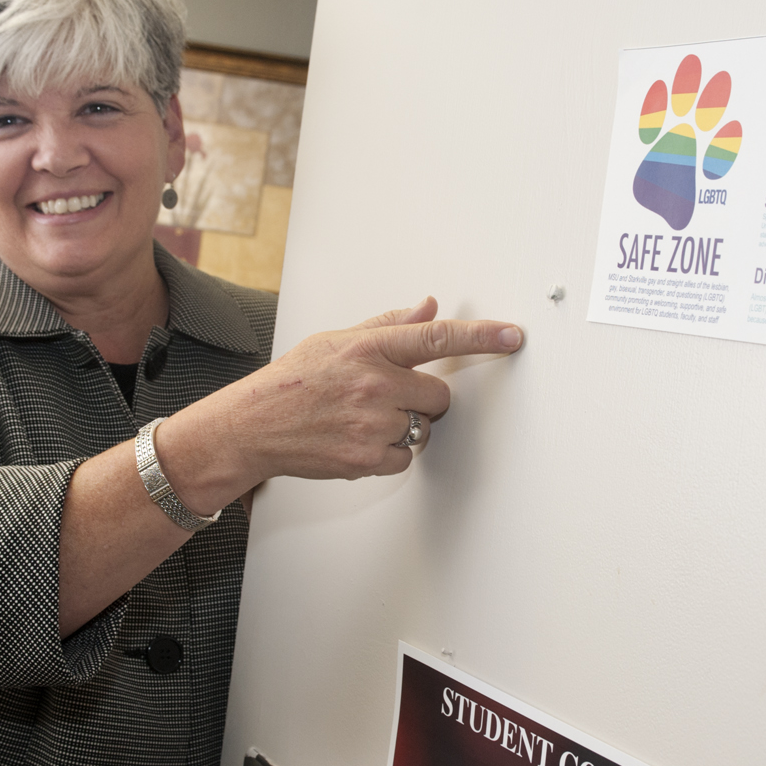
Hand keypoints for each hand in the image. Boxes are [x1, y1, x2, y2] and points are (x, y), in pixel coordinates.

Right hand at [154, 297, 522, 507]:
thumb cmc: (293, 381)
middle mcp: (375, 383)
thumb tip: (429, 306)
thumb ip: (389, 325)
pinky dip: (388, 453)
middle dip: (424, 399)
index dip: (482, 336)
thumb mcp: (336, 339)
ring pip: (421, 429)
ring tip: (360, 419)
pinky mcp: (367, 458)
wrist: (252, 425)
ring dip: (402, 427)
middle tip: (387, 397)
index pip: (438, 337)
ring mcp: (372, 423)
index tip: (512, 336)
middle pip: (439, 396)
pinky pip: (404, 458)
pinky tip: (356, 440)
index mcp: (369, 347)